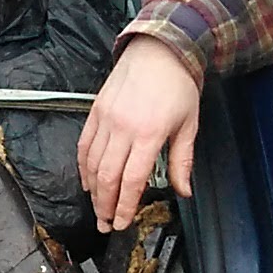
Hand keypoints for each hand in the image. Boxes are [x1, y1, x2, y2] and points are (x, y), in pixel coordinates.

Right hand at [79, 36, 204, 230]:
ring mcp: (106, 118)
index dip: (125, 206)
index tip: (121, 223)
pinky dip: (83, 167)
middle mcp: (123, 128)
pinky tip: (88, 181)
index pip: (132, 179)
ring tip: (97, 208)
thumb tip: (184, 192)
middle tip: (105, 224)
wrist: (160, 48)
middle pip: (107, 177)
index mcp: (150, 133)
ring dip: (93, 190)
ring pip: (92, 163)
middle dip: (104, 205)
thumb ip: (182, 161)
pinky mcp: (95, 110)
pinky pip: (84, 145)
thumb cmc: (179, 85)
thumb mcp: (189, 124)